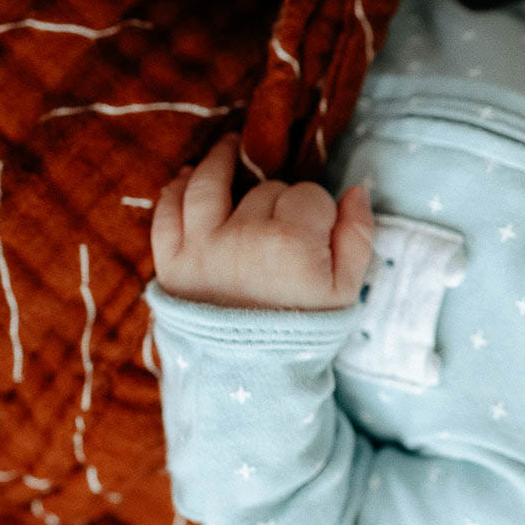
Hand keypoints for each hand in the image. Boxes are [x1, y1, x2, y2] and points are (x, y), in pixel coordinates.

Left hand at [152, 134, 374, 309]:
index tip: (318, 235)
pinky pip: (167, 211)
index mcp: (292, 244)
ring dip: (219, 160)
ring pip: (211, 184)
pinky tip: (188, 175)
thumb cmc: (306, 331)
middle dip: (278, 200)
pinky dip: (175, 189)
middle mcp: (244, 237)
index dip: (318, 210)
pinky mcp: (172, 262)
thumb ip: (358, 235)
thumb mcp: (347, 290)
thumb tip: (357, 189)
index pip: (309, 195)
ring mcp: (202, 248)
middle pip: (266, 190)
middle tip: (283, 230)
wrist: (253, 377)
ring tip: (227, 148)